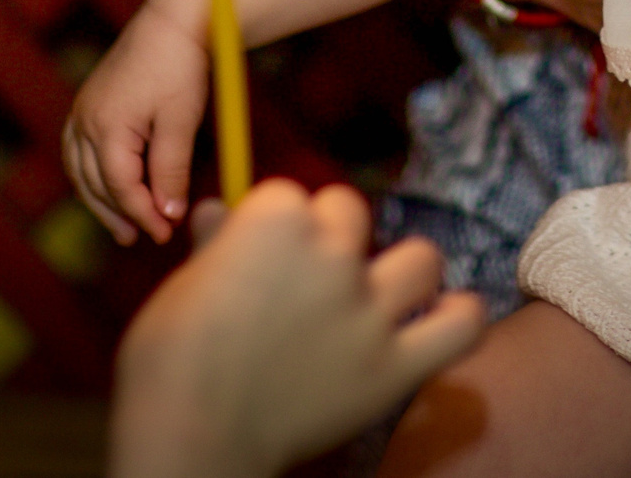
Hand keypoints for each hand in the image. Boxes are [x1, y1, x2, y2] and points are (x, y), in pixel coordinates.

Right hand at [65, 1, 208, 244]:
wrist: (172, 20)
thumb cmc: (181, 67)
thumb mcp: (182, 120)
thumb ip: (171, 169)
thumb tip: (168, 213)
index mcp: (107, 125)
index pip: (120, 186)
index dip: (142, 214)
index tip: (165, 233)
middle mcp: (85, 120)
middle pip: (94, 183)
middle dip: (119, 214)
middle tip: (144, 238)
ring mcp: (82, 111)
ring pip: (81, 171)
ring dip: (100, 201)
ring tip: (124, 226)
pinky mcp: (88, 105)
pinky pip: (79, 153)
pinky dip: (92, 177)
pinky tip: (108, 189)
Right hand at [109, 180, 486, 477]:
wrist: (190, 435)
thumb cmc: (169, 361)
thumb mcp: (184, 286)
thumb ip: (216, 244)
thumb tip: (218, 211)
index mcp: (276, 221)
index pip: (290, 195)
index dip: (274, 225)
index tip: (259, 256)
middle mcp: (332, 254)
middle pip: (352, 214)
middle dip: (332, 238)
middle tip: (308, 280)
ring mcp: (370, 310)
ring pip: (421, 258)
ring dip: (402, 272)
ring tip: (379, 294)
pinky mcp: (395, 365)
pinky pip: (460, 326)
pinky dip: (458, 318)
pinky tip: (441, 317)